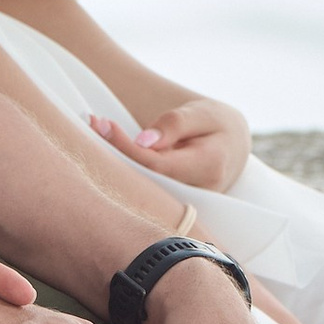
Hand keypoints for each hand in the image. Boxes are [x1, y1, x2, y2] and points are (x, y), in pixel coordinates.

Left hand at [89, 93, 250, 192]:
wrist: (232, 147)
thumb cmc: (216, 125)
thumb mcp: (201, 113)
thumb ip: (174, 125)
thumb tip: (142, 142)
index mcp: (210, 166)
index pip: (157, 164)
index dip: (126, 147)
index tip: (103, 124)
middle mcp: (199, 194)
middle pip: (144, 181)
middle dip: (113, 154)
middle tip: (91, 124)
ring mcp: (187, 206)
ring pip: (141, 189)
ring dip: (114, 163)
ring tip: (95, 130)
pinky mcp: (174, 209)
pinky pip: (145, 192)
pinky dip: (124, 172)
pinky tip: (108, 152)